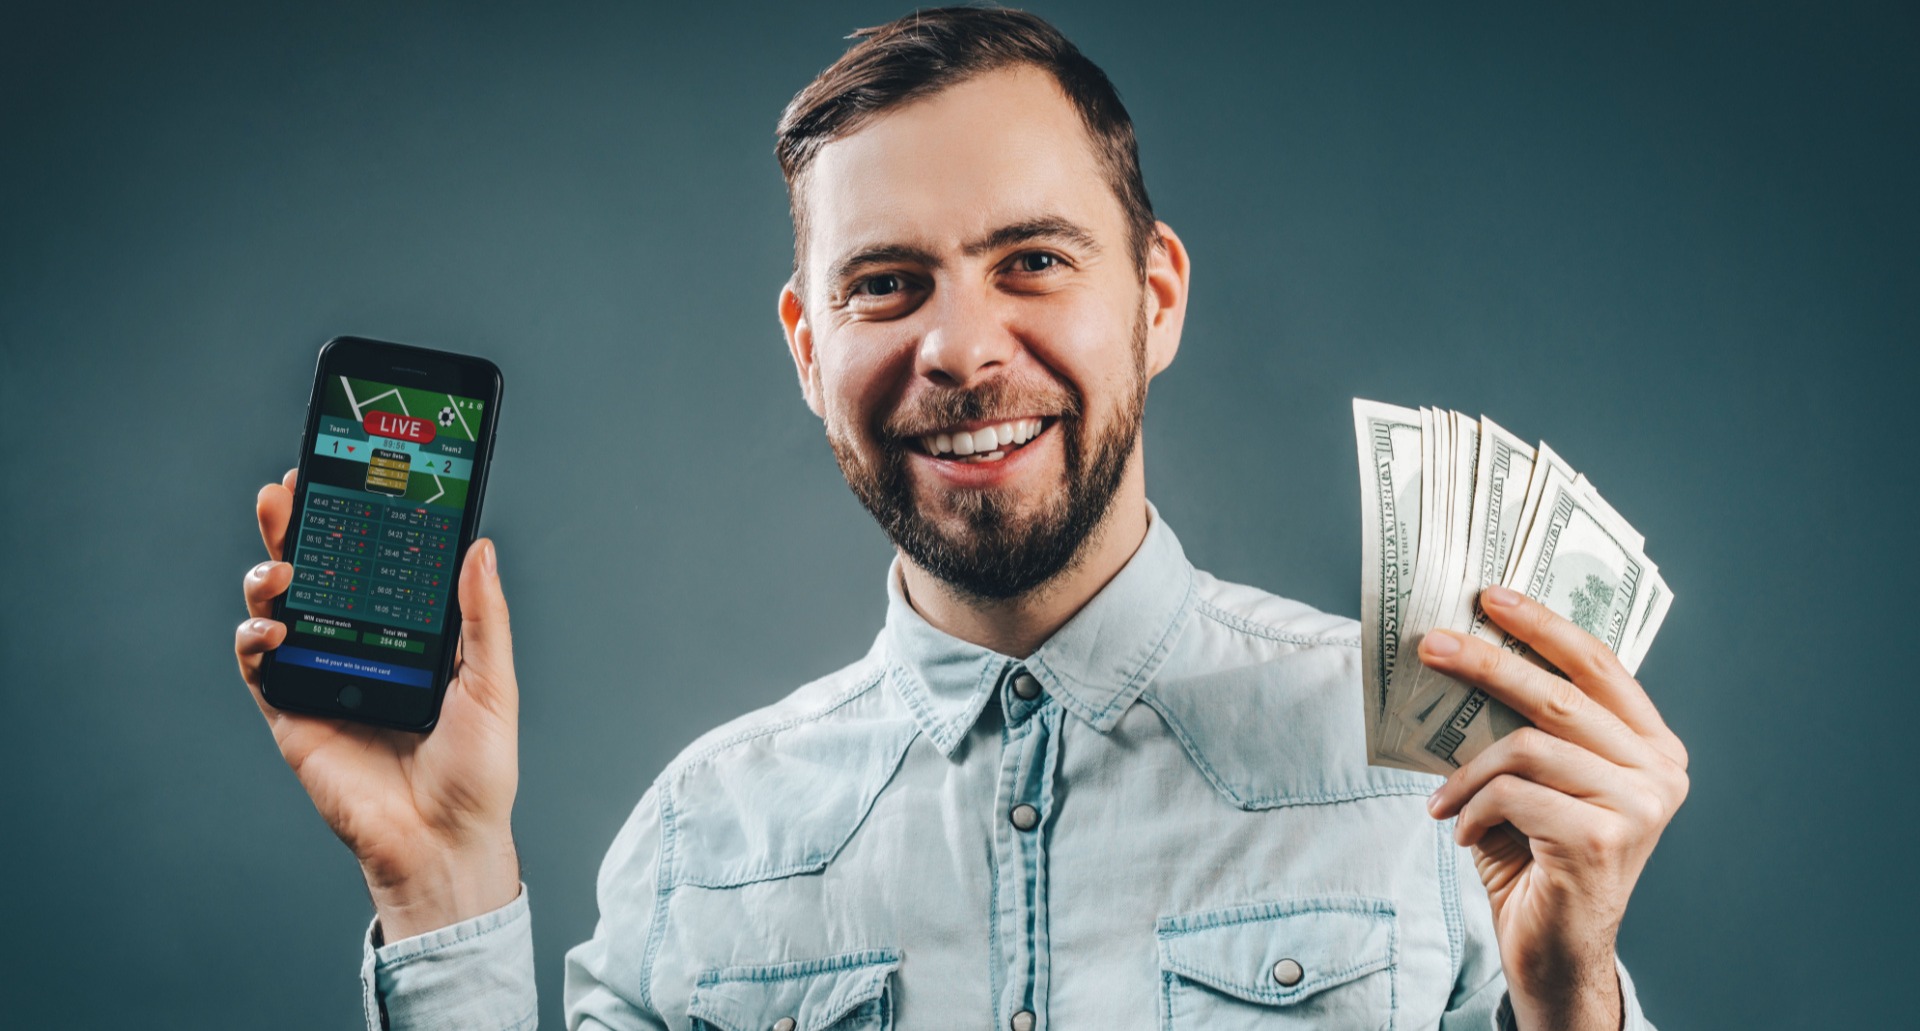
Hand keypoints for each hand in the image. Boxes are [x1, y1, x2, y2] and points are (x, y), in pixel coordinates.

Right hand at [234, 468, 522, 939]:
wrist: (443, 841)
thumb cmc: (478, 771)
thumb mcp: (493, 682)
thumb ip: (482, 616)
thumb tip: (480, 546)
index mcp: (408, 635)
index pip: (374, 565)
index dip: (354, 523)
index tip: (343, 478)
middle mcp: (360, 648)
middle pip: (317, 575)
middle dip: (294, 530)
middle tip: (284, 492)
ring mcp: (322, 677)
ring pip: (278, 610)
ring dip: (268, 579)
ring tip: (280, 568)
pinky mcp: (292, 714)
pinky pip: (259, 667)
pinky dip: (256, 640)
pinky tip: (272, 629)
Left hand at [1417, 585, 1687, 1030]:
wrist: (1551, 951)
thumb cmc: (1536, 860)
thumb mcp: (1532, 783)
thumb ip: (1522, 728)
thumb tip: (1461, 656)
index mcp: (1652, 747)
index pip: (1600, 665)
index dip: (1543, 625)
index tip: (1490, 597)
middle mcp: (1660, 772)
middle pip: (1559, 695)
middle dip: (1487, 664)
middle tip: (1431, 645)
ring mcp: (1639, 806)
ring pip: (1528, 746)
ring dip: (1468, 772)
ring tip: (1444, 801)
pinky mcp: (1602, 838)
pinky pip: (1513, 794)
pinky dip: (1474, 809)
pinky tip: (1463, 835)